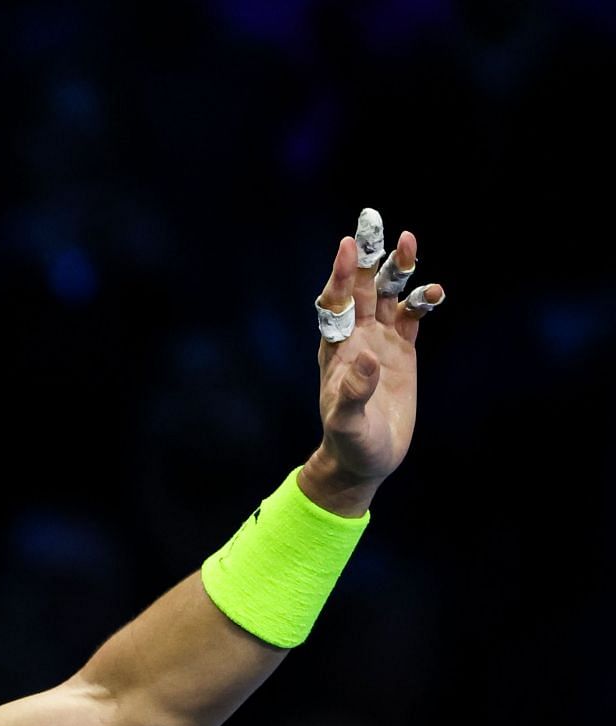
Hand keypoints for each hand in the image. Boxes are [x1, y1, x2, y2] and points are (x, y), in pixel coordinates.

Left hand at [305, 218, 446, 514]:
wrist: (367, 459)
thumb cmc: (350, 443)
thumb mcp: (348, 423)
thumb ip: (354, 392)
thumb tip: (366, 358)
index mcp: (337, 349)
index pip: (336, 304)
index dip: (342, 276)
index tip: (348, 247)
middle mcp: (356, 338)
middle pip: (362, 288)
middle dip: (368, 256)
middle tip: (373, 220)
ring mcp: (380, 342)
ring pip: (389, 296)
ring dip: (398, 270)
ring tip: (410, 242)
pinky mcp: (402, 352)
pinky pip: (412, 317)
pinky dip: (422, 302)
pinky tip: (435, 291)